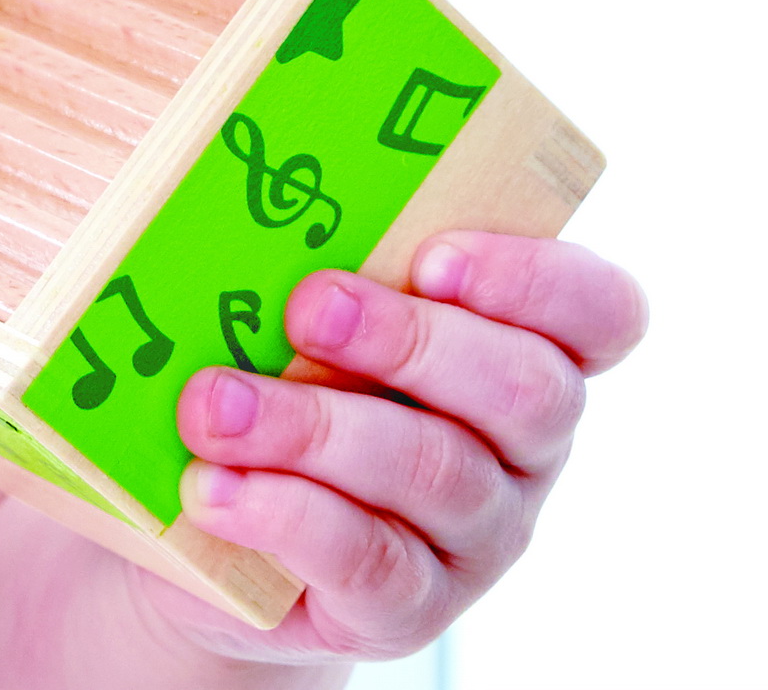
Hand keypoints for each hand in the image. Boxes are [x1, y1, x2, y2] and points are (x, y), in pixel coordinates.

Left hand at [166, 232, 646, 664]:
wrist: (215, 530)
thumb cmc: (276, 382)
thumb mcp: (307, 316)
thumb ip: (321, 265)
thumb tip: (255, 202)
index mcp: (522, 347)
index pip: (599, 312)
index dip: (537, 278)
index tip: (434, 256)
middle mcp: (521, 447)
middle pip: (527, 390)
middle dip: (412, 339)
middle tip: (308, 307)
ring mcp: (476, 537)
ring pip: (435, 472)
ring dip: (313, 426)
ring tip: (216, 405)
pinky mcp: (405, 609)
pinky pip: (367, 561)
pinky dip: (282, 513)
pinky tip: (213, 486)